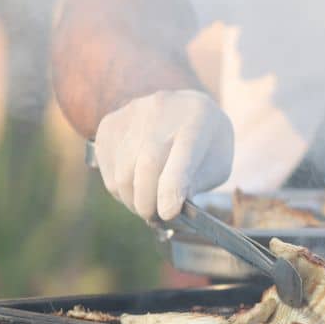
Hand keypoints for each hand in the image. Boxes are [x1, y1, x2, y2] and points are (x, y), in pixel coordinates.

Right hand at [94, 89, 233, 220]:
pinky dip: (119, 187)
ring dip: (132, 198)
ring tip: (146, 204)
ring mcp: (132, 114)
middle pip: (147, 165)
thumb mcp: (217, 163)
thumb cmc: (206, 143)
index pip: (182, 157)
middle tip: (153, 216)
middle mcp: (162, 111)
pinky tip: (135, 187)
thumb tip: (169, 207)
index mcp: (198, 121)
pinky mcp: (110, 124)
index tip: (167, 214)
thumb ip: (197, 183)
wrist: (184, 107)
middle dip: (148, 201)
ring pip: (123, 171)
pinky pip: (107, 167)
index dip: (171, 189)